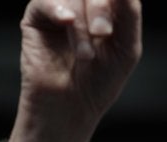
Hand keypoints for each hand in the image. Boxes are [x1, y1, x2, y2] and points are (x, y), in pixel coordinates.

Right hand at [3, 0, 141, 141]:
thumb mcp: (127, 47)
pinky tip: (66, 21)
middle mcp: (85, 5)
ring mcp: (60, 9)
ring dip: (81, 23)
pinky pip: (44, 0)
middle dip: (100, 9)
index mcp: (108, 10)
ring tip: (86, 54)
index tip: (116, 17)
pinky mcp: (36, 18)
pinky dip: (58, 8)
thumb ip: (130, 14)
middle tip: (103, 33)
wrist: (72, 107)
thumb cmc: (101, 80)